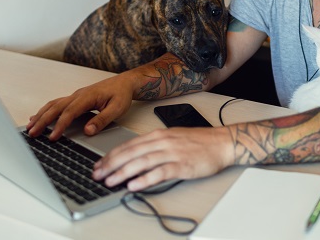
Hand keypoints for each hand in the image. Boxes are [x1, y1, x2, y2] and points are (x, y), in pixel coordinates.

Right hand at [26, 72, 135, 139]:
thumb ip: (102, 120)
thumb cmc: (121, 94)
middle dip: (42, 121)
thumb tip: (88, 131)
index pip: (69, 113)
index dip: (60, 125)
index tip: (53, 137)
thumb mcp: (117, 109)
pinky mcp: (75, 97)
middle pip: (56, 108)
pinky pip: (57, 103)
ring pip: (53, 104)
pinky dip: (45, 110)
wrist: (125, 82)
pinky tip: (38, 116)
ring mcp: (75, 95)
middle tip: (32, 133)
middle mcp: (78, 94)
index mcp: (87, 97)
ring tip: (30, 127)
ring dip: (40, 115)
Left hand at [93, 127, 234, 190]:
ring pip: (142, 162)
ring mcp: (172, 153)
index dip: (111, 155)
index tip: (99, 165)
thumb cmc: (199, 142)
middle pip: (131, 153)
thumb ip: (154, 147)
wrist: (222, 143)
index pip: (129, 145)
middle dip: (111, 164)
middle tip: (97, 174)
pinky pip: (160, 172)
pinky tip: (134, 185)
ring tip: (110, 181)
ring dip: (123, 172)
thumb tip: (135, 158)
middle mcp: (162, 142)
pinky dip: (145, 179)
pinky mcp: (182, 165)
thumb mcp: (172, 138)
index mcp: (158, 135)